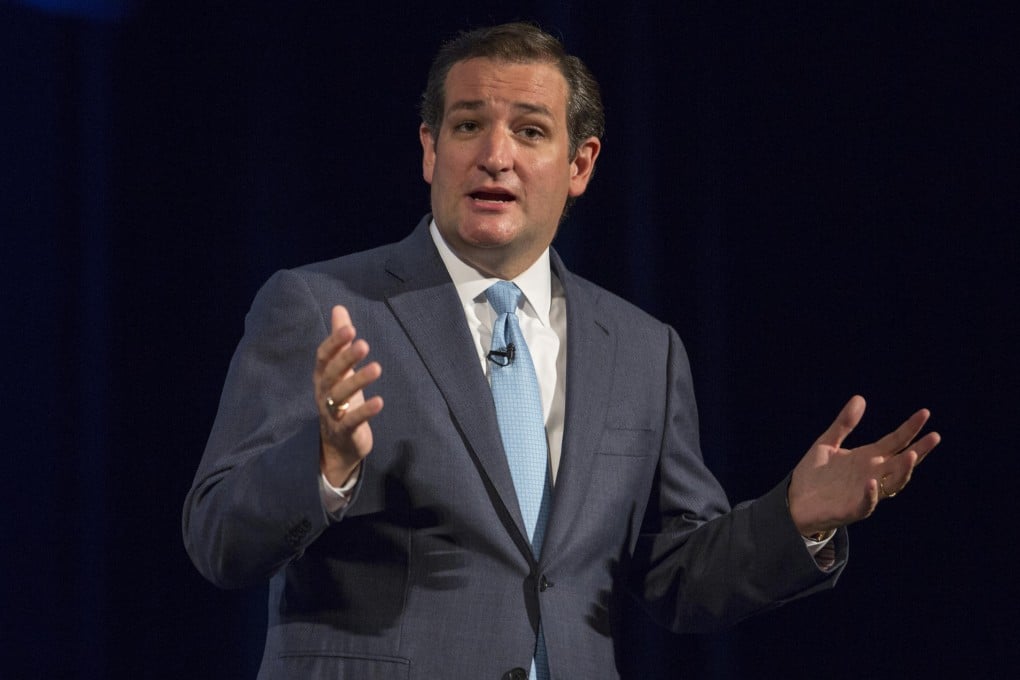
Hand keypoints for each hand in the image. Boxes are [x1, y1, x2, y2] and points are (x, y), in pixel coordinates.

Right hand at [314, 305, 383, 486]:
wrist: (336, 447)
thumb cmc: (341, 401)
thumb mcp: (340, 370)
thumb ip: (340, 340)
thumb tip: (339, 308)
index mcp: (322, 377)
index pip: (323, 356)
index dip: (335, 342)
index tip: (350, 328)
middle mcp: (324, 393)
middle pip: (331, 374)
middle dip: (346, 358)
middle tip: (364, 344)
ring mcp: (332, 414)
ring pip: (341, 396)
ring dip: (358, 381)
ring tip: (377, 367)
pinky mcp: (344, 432)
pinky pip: (352, 421)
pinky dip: (365, 411)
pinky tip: (379, 401)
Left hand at [788, 395, 939, 536]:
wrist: (795, 501)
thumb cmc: (814, 475)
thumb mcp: (827, 443)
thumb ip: (844, 424)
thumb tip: (860, 398)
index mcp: (867, 458)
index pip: (895, 441)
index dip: (910, 428)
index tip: (925, 413)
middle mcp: (872, 474)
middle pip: (902, 462)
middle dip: (919, 450)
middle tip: (934, 436)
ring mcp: (865, 493)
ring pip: (893, 484)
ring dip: (903, 471)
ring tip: (912, 455)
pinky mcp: (852, 510)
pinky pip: (866, 503)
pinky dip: (871, 494)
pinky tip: (872, 482)